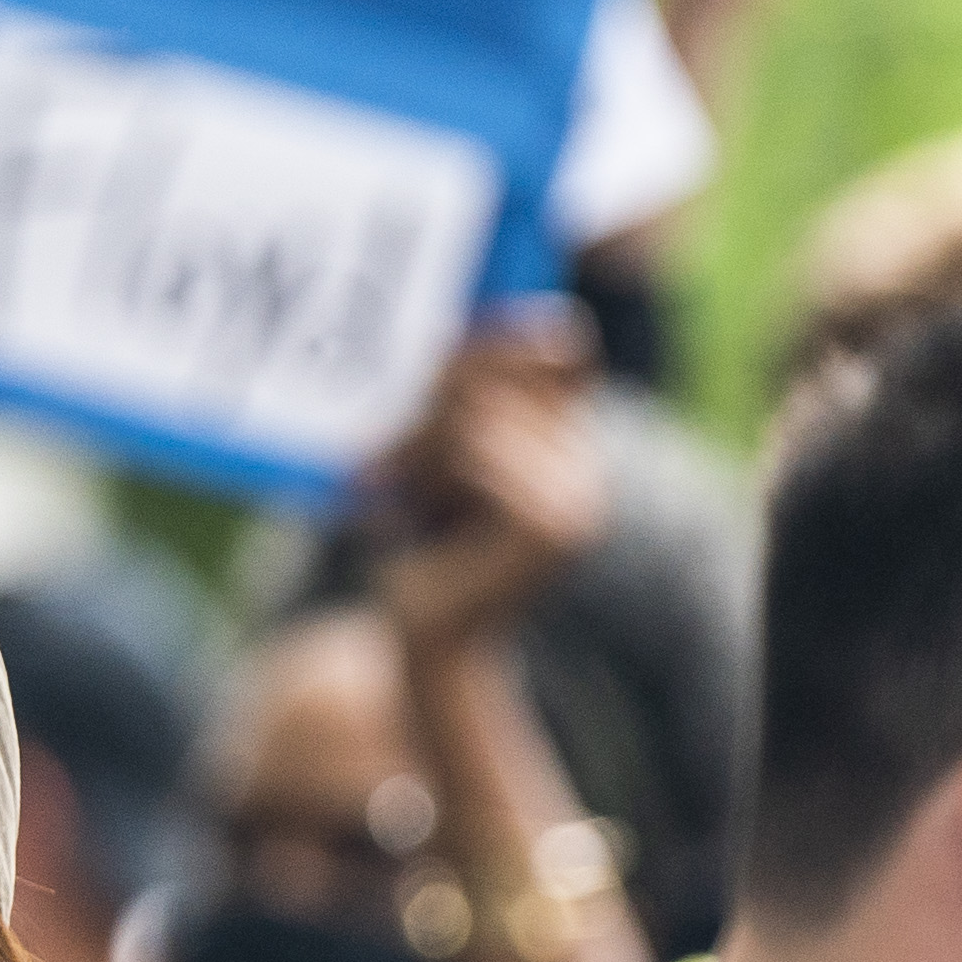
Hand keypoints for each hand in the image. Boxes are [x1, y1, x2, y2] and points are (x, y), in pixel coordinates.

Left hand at [359, 309, 605, 659]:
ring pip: (482, 415)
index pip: (561, 348)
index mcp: (568, 442)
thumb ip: (458, 395)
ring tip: (388, 493)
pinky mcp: (553, 526)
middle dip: (428, 407)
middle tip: (375, 464)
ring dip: (417, 449)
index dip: (498, 340)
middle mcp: (586, 463)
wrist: (428, 632)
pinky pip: (479, 457)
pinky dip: (431, 480)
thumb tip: (473, 329)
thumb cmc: (423, 542)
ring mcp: (581, 495)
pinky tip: (410, 516)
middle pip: (505, 376)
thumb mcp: (434, 455)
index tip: (435, 360)